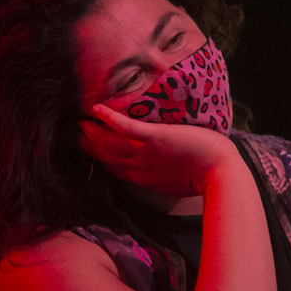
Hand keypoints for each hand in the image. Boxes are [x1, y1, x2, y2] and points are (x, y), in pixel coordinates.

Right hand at [79, 104, 238, 197]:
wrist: (220, 175)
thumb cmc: (205, 176)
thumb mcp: (175, 182)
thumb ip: (161, 173)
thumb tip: (157, 163)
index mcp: (142, 178)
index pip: (112, 167)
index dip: (96, 156)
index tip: (84, 145)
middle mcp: (138, 167)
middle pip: (104, 155)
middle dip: (85, 143)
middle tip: (70, 130)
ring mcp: (145, 153)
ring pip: (108, 143)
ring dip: (90, 131)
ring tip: (78, 120)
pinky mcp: (155, 139)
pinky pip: (126, 128)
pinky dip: (109, 118)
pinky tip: (96, 108)